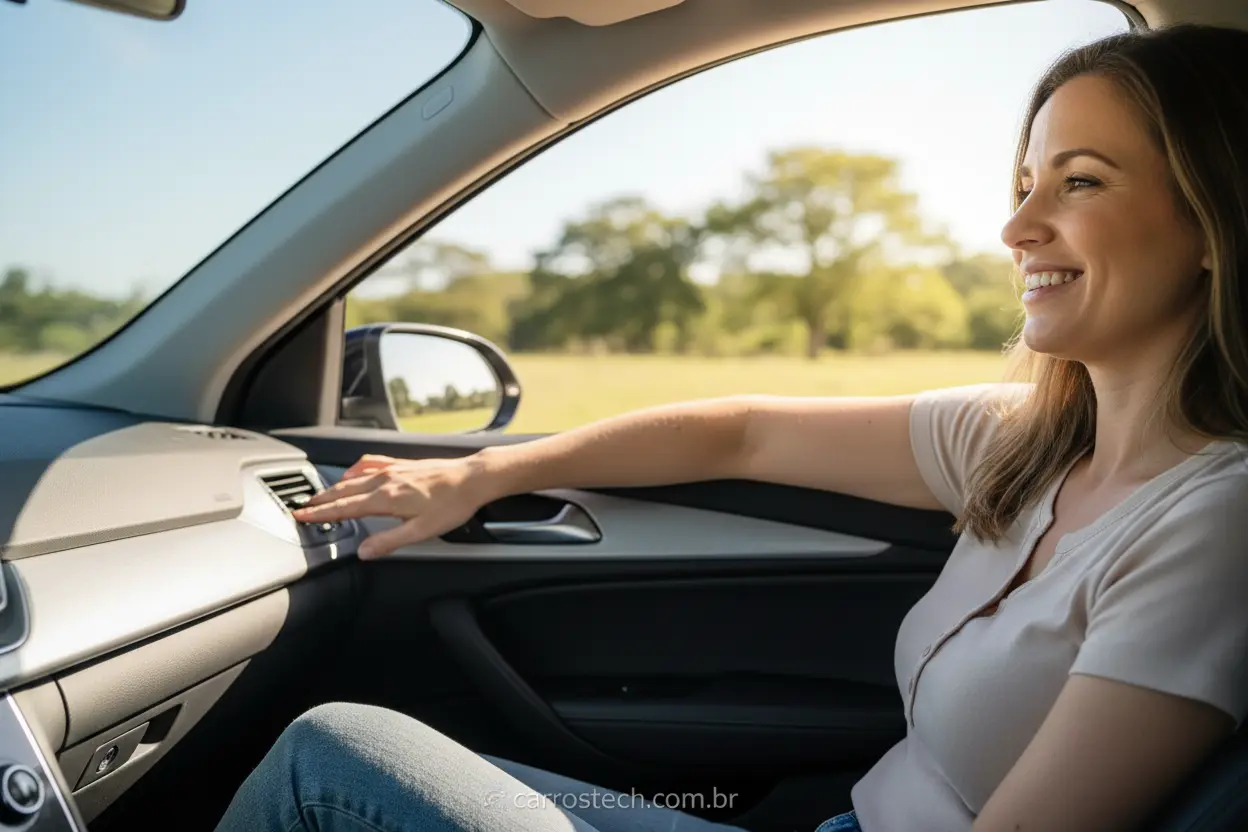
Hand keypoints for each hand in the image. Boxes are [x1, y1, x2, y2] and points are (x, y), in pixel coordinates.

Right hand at [292, 454, 490, 558]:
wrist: (473, 478)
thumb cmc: (452, 504)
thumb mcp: (421, 531)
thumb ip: (389, 542)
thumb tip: (364, 552)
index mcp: (385, 499)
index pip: (343, 508)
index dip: (320, 514)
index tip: (301, 515)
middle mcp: (385, 481)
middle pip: (343, 491)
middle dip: (320, 500)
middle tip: (302, 506)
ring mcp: (392, 470)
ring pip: (353, 478)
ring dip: (334, 487)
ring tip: (321, 494)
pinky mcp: (401, 464)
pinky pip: (369, 464)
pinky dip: (354, 470)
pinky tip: (353, 472)